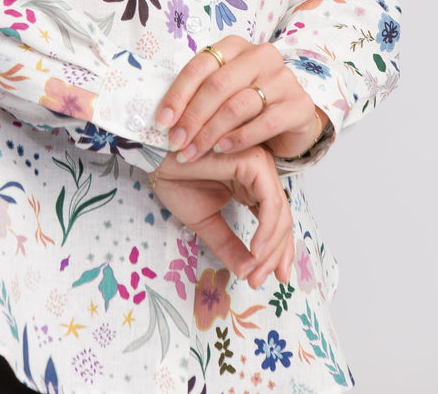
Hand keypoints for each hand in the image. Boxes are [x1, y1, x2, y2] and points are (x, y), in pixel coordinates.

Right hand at [149, 146, 293, 288]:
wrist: (155, 158)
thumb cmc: (176, 179)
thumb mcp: (206, 221)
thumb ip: (229, 245)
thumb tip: (247, 273)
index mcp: (251, 182)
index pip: (275, 220)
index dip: (277, 252)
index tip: (272, 279)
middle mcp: (260, 171)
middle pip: (282, 219)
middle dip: (274, 255)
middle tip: (258, 281)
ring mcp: (259, 163)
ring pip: (280, 213)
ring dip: (270, 248)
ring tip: (254, 270)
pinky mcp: (254, 161)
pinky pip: (270, 202)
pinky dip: (267, 229)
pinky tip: (256, 249)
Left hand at [155, 35, 328, 161]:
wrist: (291, 118)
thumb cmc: (247, 103)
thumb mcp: (222, 92)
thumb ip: (197, 94)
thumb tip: (161, 116)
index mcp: (235, 46)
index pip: (200, 66)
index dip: (177, 95)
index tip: (162, 122)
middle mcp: (261, 55)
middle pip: (217, 86)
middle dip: (192, 118)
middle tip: (176, 143)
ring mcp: (284, 78)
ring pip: (238, 105)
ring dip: (210, 133)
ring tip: (194, 152)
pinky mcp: (299, 104)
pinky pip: (265, 122)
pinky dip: (240, 138)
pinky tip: (223, 150)